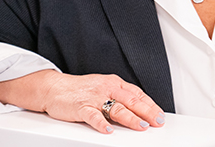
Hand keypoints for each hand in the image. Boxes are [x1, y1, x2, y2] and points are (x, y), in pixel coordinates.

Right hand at [0, 70, 165, 133]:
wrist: (54, 88)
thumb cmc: (80, 90)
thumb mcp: (104, 88)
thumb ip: (120, 98)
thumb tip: (139, 112)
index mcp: (114, 83)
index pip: (137, 94)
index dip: (150, 105)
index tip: (160, 116)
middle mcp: (106, 88)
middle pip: (130, 100)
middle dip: (146, 112)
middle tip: (156, 122)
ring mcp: (94, 97)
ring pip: (115, 108)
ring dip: (130, 118)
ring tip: (140, 126)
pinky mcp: (81, 107)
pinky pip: (93, 116)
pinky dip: (101, 124)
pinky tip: (108, 130)